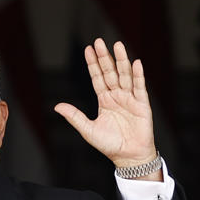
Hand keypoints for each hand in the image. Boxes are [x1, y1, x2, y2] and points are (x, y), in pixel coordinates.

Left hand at [53, 39, 157, 171]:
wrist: (128, 157)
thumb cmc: (109, 145)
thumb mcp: (88, 130)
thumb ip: (74, 116)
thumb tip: (57, 106)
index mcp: (104, 100)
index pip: (97, 78)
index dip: (93, 64)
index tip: (87, 49)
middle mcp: (117, 96)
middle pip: (110, 72)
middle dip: (104, 57)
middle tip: (99, 42)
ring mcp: (129, 98)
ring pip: (124, 75)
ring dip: (121, 61)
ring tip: (117, 45)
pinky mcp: (142, 104)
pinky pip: (139, 87)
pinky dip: (138, 75)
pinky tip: (135, 63)